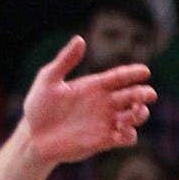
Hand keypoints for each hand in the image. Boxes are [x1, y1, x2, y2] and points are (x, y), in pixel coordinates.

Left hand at [22, 36, 154, 163]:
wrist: (32, 135)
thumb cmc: (38, 105)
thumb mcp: (49, 79)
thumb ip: (65, 60)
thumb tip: (80, 39)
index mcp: (93, 86)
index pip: (119, 77)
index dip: (133, 73)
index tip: (145, 71)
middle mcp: (103, 103)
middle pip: (132, 96)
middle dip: (144, 94)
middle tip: (146, 94)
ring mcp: (105, 122)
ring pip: (134, 116)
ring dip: (140, 114)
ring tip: (136, 110)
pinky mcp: (104, 140)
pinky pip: (126, 138)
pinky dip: (131, 134)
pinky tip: (124, 130)